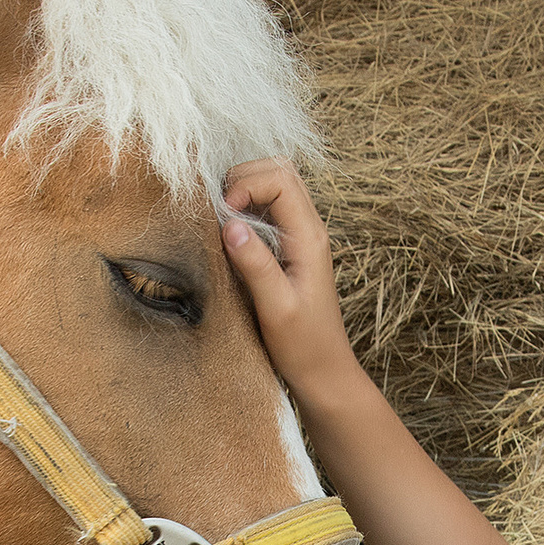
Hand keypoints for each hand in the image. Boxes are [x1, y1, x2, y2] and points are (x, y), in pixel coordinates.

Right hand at [221, 157, 355, 395]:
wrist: (324, 373)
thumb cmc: (304, 346)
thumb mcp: (276, 308)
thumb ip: (256, 264)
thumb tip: (231, 225)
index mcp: (310, 237)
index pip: (281, 178)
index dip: (246, 185)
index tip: (224, 216)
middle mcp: (308, 230)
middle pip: (279, 171)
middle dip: (243, 179)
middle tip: (219, 213)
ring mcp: (299, 238)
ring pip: (273, 187)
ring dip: (243, 193)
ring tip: (222, 223)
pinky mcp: (288, 250)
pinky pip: (268, 212)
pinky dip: (245, 212)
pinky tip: (230, 238)